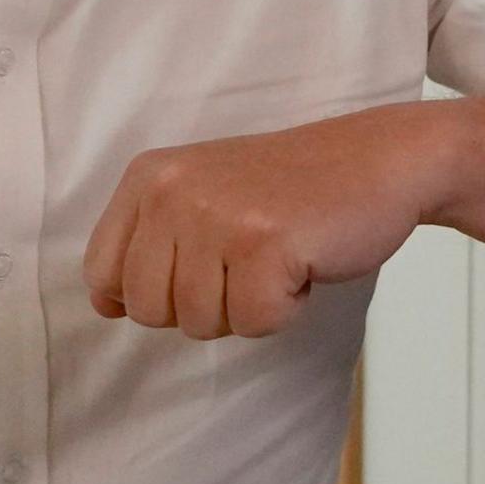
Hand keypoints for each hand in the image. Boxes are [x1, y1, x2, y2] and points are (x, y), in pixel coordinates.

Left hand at [85, 104, 460, 338]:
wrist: (380, 160)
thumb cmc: (292, 190)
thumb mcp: (202, 196)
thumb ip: (148, 245)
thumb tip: (104, 306)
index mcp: (149, 177)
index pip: (103, 274)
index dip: (152, 293)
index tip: (201, 269)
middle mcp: (172, 191)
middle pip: (150, 310)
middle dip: (204, 306)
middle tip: (248, 263)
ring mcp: (216, 215)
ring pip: (201, 323)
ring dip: (249, 307)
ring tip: (278, 256)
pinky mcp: (264, 243)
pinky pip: (256, 323)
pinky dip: (287, 308)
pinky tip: (303, 263)